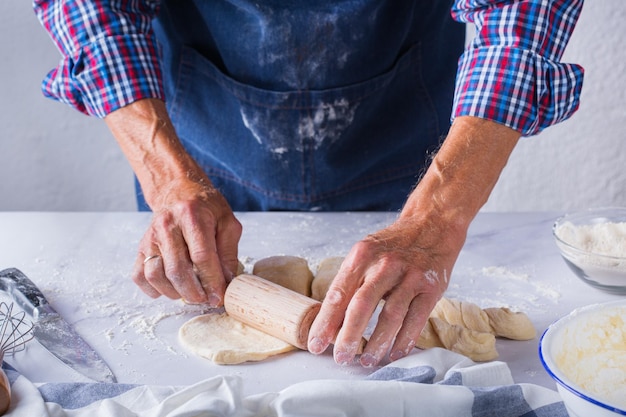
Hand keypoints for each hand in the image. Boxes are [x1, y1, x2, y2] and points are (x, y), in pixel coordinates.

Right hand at [133, 179, 241, 305]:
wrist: (179, 192)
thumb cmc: (206, 208)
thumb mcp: (227, 222)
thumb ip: (229, 251)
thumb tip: (228, 280)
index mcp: (192, 216)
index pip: (201, 256)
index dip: (211, 281)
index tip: (219, 296)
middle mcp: (167, 226)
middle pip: (177, 269)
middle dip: (193, 292)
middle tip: (205, 300)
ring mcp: (151, 236)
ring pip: (155, 274)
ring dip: (174, 292)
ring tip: (190, 294)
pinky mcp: (141, 246)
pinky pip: (139, 275)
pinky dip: (153, 289)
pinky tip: (170, 289)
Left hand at [308, 214, 461, 366]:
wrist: (432, 224)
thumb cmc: (393, 245)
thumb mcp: (366, 253)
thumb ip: (352, 282)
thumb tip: (332, 322)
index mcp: (362, 254)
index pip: (339, 292)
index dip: (326, 321)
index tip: (316, 343)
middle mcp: (385, 264)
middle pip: (362, 305)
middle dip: (349, 336)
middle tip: (341, 358)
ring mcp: (410, 276)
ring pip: (391, 315)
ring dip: (377, 343)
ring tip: (366, 362)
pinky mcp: (431, 288)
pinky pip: (416, 319)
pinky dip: (404, 340)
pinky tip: (394, 353)